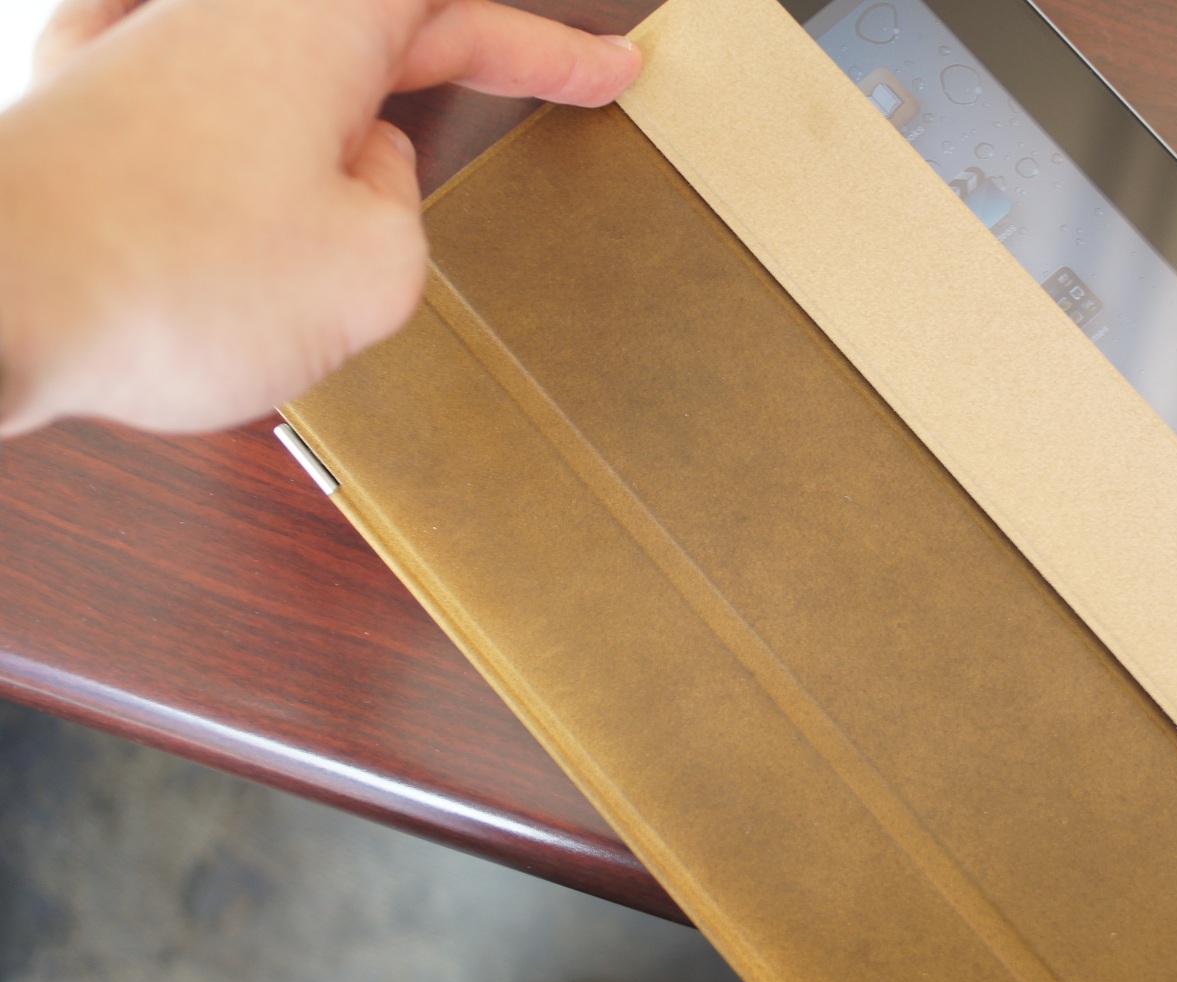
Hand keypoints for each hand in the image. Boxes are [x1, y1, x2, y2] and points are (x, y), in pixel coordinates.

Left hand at [0, 0, 640, 436]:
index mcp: (313, 23)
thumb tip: (362, 178)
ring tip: (334, 233)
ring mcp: (144, 49)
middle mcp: (224, 14)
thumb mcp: (373, 271)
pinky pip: (202, 104)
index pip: (461, 15)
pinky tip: (240, 177)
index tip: (609, 69)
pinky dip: (244, 142)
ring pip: (294, 78)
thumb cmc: (165, 276)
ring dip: (344, 139)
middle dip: (471, 63)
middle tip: (550, 92)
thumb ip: (403, 211)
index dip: (549, 48)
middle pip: (381, 27)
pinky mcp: (84, 105)